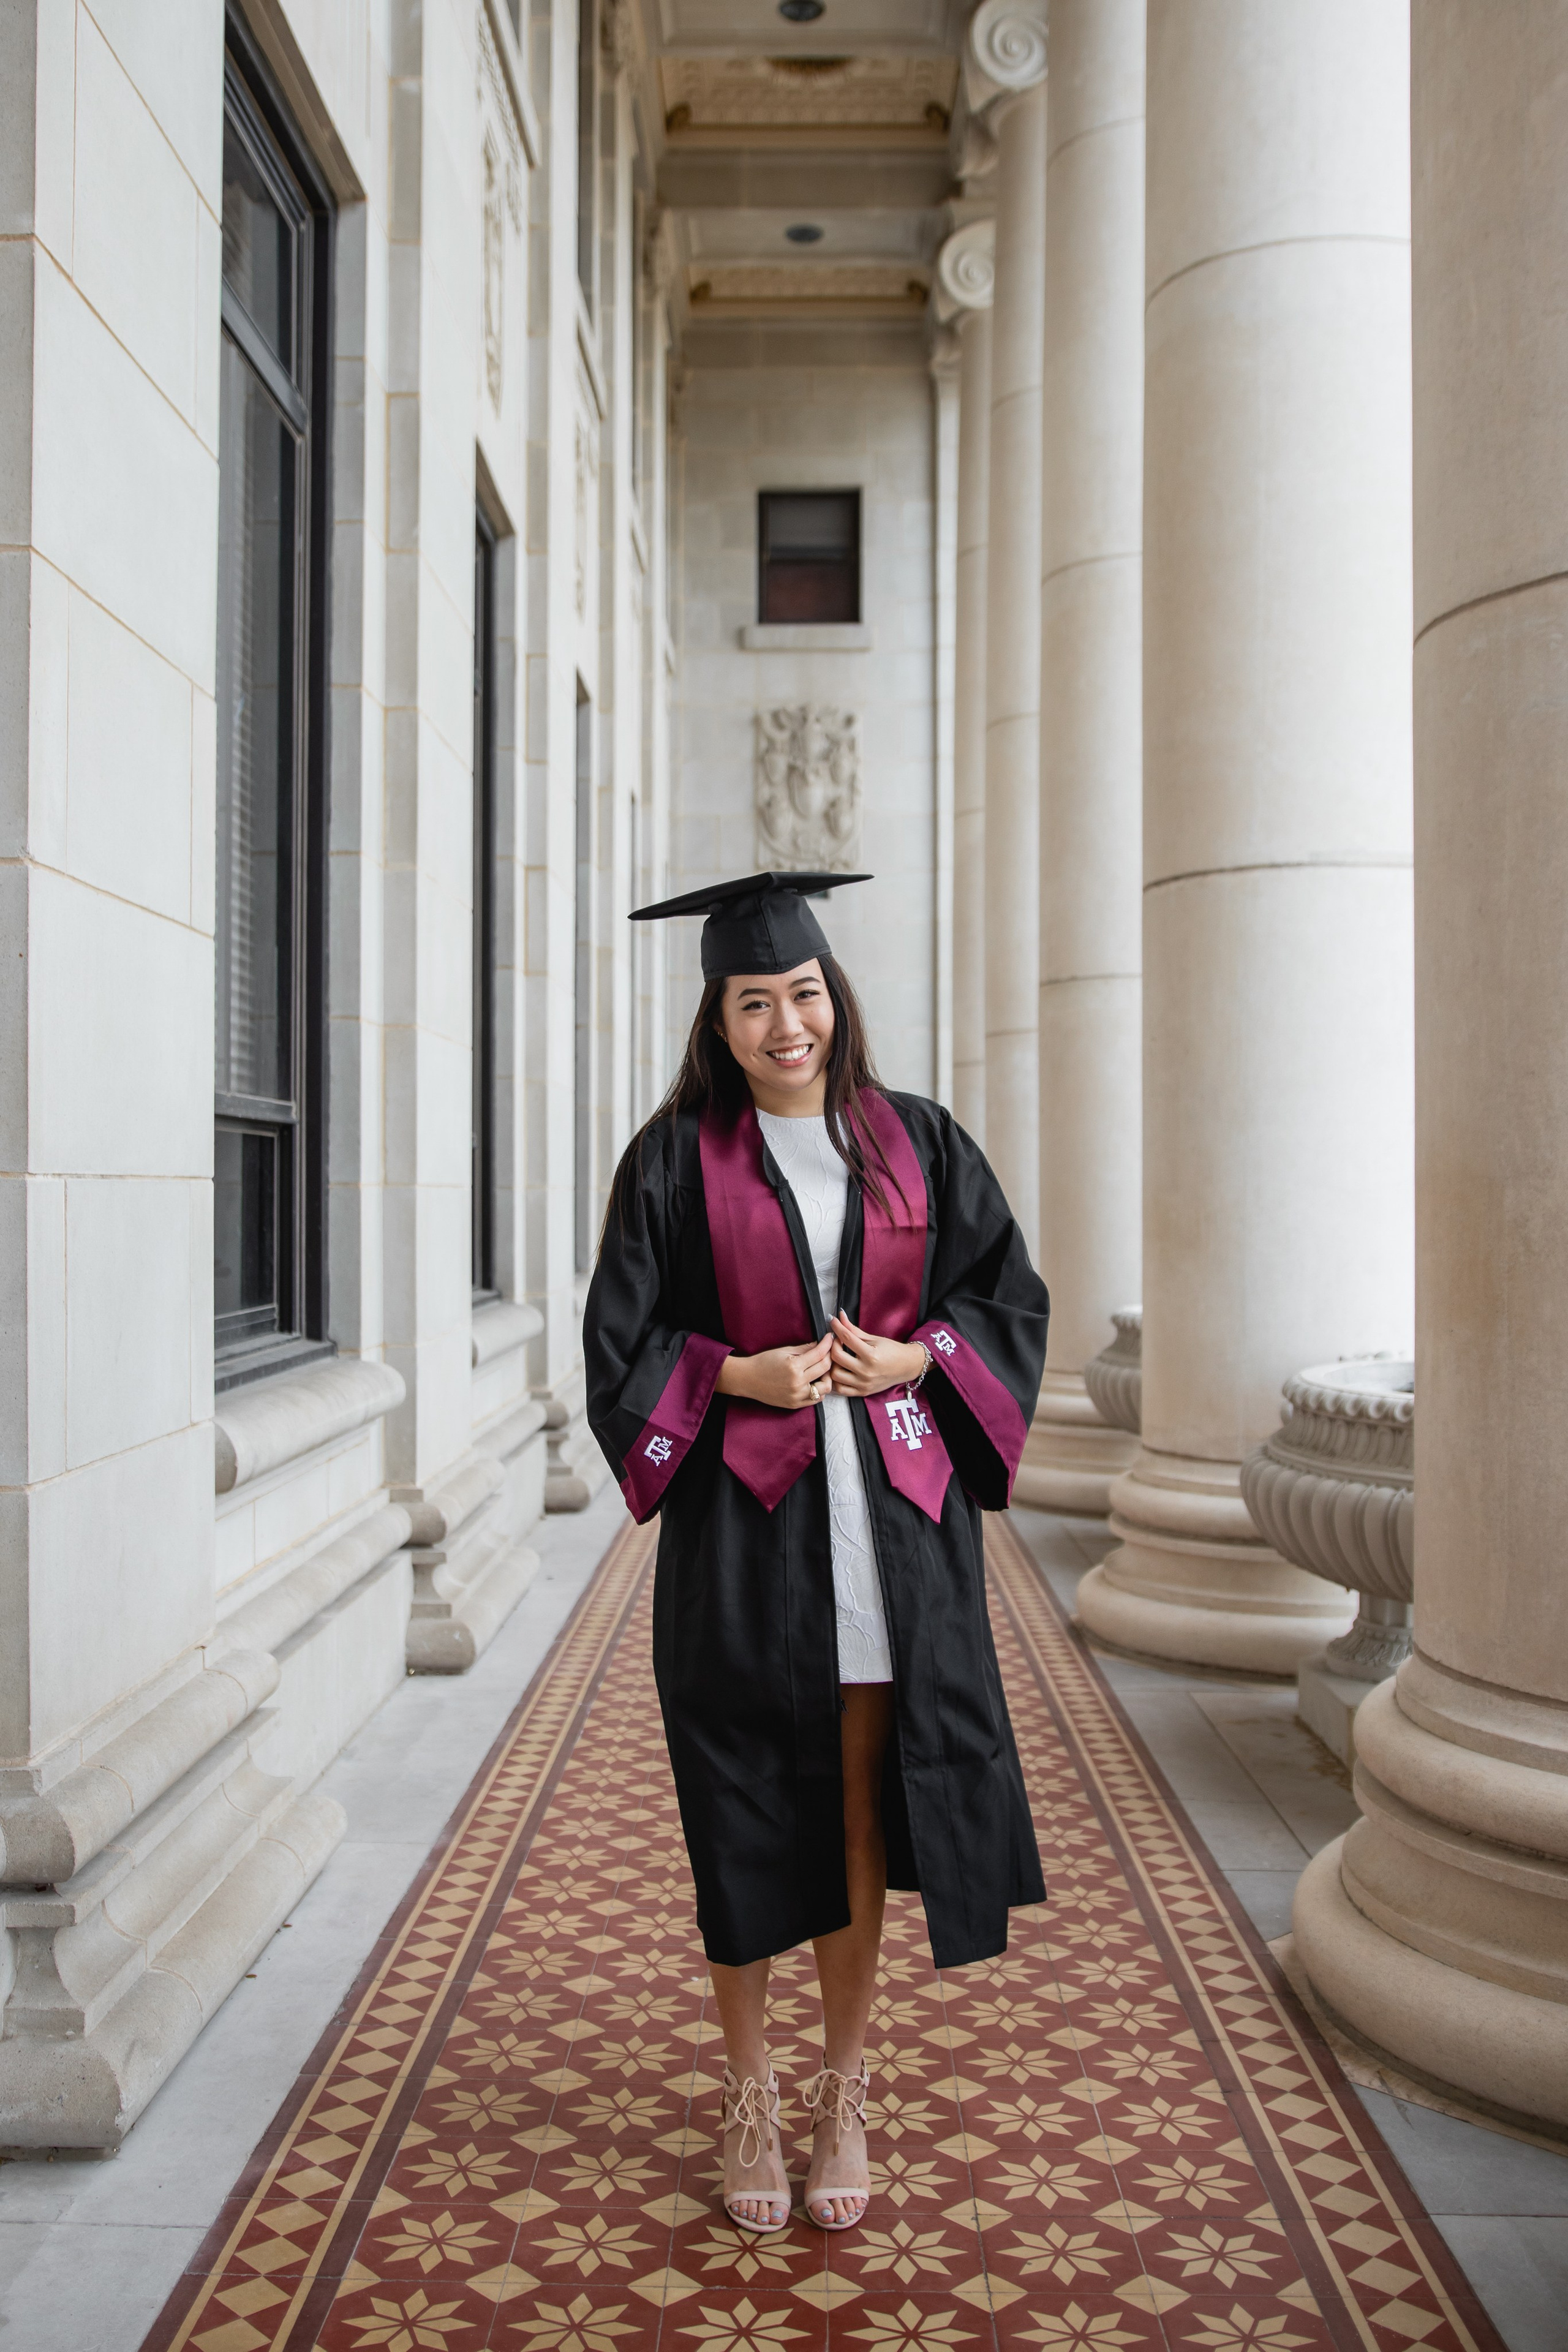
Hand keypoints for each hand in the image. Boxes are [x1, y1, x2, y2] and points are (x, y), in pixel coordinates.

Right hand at [716, 1334, 833, 1410]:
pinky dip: (819, 1390)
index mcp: (794, 1366)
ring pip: (825, 1388)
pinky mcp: (795, 1404)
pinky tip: (815, 1382)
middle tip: (828, 1352)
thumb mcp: (783, 1351)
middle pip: (825, 1369)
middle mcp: (797, 1382)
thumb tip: (820, 1344)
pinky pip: (816, 1399)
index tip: (830, 1338)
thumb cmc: (763, 1362)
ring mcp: (797, 1396)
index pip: (819, 1353)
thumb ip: (804, 1348)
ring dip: (827, 1377)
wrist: (747, 1379)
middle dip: (830, 1357)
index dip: (827, 1343)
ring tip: (820, 1370)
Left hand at [827, 1313, 926, 1398]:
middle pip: (837, 1356)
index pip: (847, 1338)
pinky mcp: (863, 1392)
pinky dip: (837, 1380)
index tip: (833, 1321)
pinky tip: (841, 1370)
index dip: (837, 1327)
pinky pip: (841, 1389)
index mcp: (871, 1355)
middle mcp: (867, 1371)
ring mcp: (864, 1383)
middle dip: (833, 1345)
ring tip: (839, 1357)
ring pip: (835, 1374)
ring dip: (833, 1363)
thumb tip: (840, 1317)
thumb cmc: (893, 1351)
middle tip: (837, 1340)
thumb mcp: (874, 1338)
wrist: (907, 1366)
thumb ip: (854, 1330)